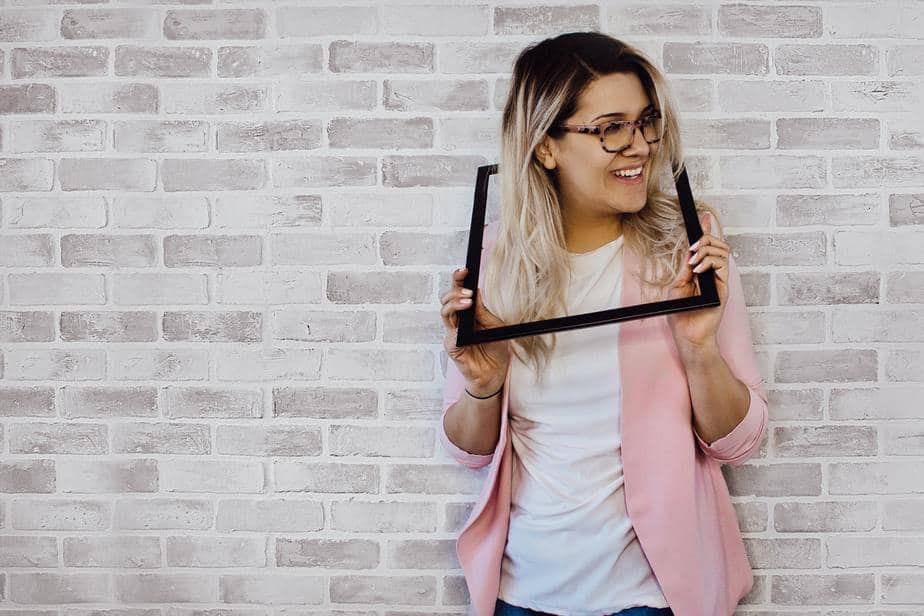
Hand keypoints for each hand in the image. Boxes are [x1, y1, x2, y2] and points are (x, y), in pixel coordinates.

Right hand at [440, 266, 510, 393]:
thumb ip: (482, 311)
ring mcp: (452, 333)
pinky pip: (450, 335)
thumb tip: (475, 292)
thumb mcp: (494, 325)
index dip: (458, 280)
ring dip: (455, 304)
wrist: (495, 373)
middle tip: (466, 287)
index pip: (458, 292)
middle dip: (454, 289)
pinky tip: (462, 326)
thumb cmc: (495, 349)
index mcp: (467, 313)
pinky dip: (455, 328)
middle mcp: (457, 321)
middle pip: (446, 299)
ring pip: (445, 312)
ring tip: (467, 301)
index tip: (464, 269)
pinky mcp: (452, 347)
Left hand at [666, 214, 729, 350]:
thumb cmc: (681, 313)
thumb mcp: (678, 285)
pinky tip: (698, 269)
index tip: (703, 217)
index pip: (707, 247)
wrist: (687, 334)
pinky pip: (723, 265)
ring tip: (693, 262)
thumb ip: (686, 267)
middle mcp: (713, 273)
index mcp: (701, 271)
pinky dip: (710, 262)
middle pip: (718, 244)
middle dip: (705, 238)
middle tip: (693, 248)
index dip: (707, 230)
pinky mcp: (724, 288)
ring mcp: (720, 280)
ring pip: (723, 251)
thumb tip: (690, 249)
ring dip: (706, 250)